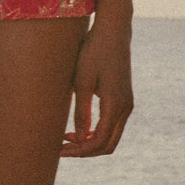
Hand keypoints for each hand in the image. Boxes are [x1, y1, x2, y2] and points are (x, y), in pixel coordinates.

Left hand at [61, 17, 133, 156]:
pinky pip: (112, 126)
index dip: (78, 150)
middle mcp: (126, 109)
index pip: (99, 142)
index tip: (58, 150)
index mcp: (115, 105)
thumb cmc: (93, 52)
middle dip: (84, 151)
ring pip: (111, 137)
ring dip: (90, 143)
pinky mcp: (123, 100)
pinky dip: (96, 133)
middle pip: (107, 145)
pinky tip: (77, 129)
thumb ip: (80, 111)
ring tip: (65, 139)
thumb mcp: (81, 81)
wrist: (113, 33)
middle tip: (60, 149)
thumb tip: (79, 138)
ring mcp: (127, 105)